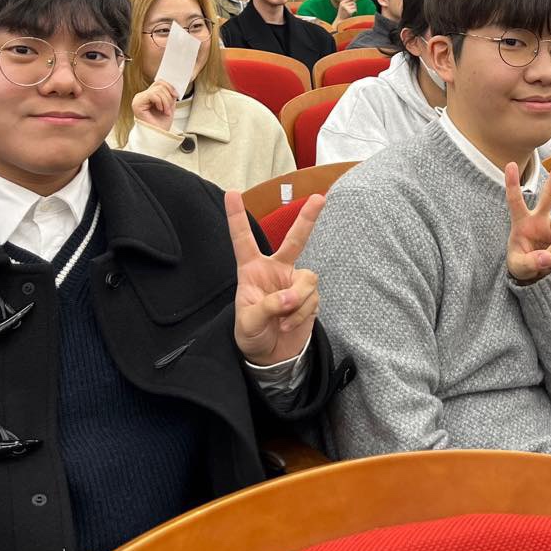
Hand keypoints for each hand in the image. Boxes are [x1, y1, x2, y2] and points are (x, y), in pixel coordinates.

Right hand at [131, 79, 177, 132]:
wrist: (159, 135)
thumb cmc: (162, 124)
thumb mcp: (169, 105)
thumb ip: (169, 95)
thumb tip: (173, 86)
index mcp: (149, 95)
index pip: (159, 82)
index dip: (169, 87)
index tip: (176, 95)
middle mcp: (142, 96)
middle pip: (159, 85)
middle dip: (168, 97)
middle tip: (169, 109)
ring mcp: (138, 99)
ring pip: (157, 90)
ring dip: (166, 102)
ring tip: (166, 111)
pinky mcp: (137, 103)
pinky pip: (153, 95)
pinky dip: (160, 102)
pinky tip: (160, 110)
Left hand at [225, 189, 323, 364]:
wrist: (270, 356)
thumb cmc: (251, 334)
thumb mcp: (248, 322)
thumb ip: (268, 306)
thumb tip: (291, 297)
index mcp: (252, 270)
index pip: (243, 240)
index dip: (237, 217)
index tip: (232, 193)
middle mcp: (276, 270)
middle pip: (294, 240)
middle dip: (307, 218)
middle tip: (318, 198)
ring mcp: (294, 282)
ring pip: (307, 279)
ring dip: (297, 301)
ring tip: (283, 320)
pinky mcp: (309, 297)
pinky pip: (313, 299)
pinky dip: (301, 314)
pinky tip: (289, 325)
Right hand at [335, 0, 359, 20]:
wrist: (340, 20)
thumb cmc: (342, 13)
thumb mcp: (343, 6)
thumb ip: (347, 2)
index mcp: (342, 3)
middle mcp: (344, 5)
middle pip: (353, 2)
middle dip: (354, 5)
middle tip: (350, 9)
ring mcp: (346, 8)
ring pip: (354, 6)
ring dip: (354, 8)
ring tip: (350, 11)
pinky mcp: (349, 12)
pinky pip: (355, 9)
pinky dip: (355, 11)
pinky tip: (351, 13)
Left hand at [504, 154, 550, 282]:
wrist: (535, 275)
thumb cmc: (521, 264)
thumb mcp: (519, 267)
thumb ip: (530, 263)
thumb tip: (548, 257)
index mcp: (522, 222)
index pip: (515, 200)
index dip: (512, 183)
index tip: (509, 163)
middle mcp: (540, 220)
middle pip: (549, 195)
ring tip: (548, 263)